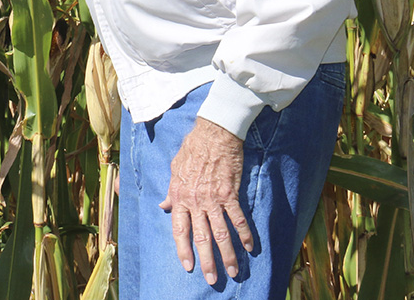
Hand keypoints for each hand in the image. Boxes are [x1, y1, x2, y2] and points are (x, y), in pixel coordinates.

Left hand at [159, 117, 252, 284]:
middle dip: (207, 260)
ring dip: (228, 254)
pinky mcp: (230, 194)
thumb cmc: (192, 149)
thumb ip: (170, 191)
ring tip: (233, 270)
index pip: (179, 230)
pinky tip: (250, 247)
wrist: (213, 133)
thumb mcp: (174, 169)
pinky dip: (245, 234)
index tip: (188, 266)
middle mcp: (195, 201)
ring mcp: (213, 199)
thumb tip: (163, 206)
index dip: (183, 250)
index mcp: (179, 196)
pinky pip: (238, 219)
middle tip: (213, 279)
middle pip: (201, 237)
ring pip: (220, 233)